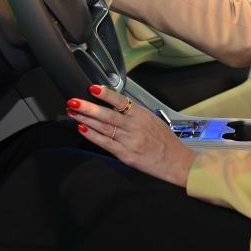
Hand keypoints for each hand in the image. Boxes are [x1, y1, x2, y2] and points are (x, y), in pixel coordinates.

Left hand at [66, 85, 196, 187]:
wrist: (178, 162)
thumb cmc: (166, 141)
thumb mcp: (153, 120)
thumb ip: (134, 114)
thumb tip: (116, 105)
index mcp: (142, 115)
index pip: (121, 101)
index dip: (106, 94)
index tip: (92, 88)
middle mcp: (134, 127)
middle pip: (107, 115)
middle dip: (88, 107)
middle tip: (73, 100)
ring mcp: (129, 141)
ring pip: (103, 128)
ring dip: (85, 119)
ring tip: (72, 112)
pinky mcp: (126, 155)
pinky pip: (106, 143)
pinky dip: (93, 136)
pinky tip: (82, 128)